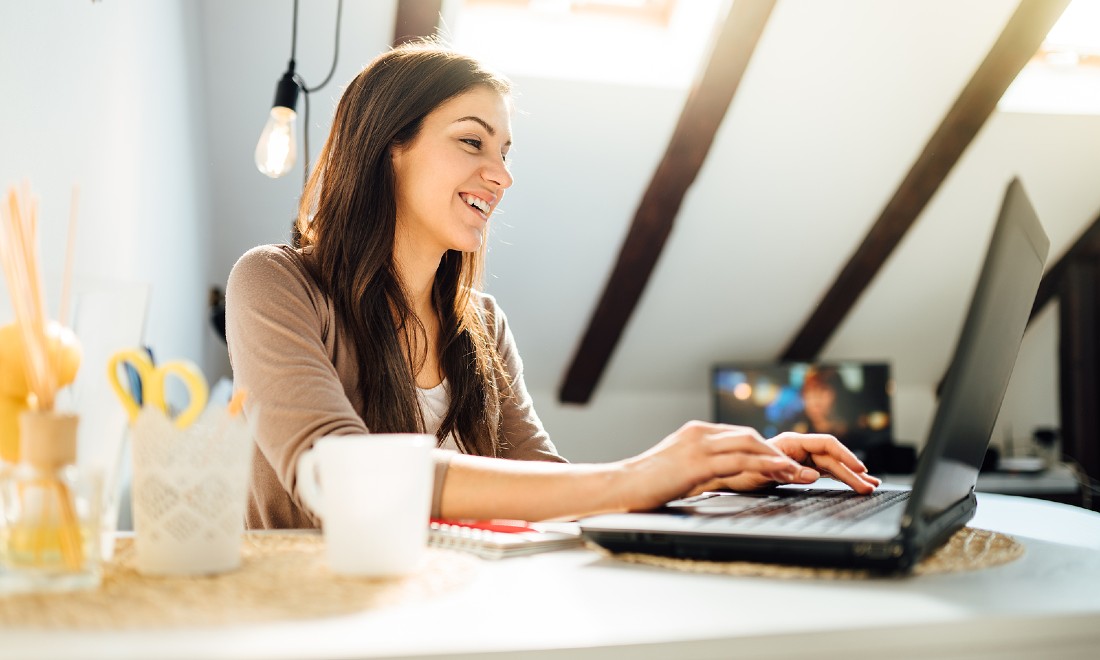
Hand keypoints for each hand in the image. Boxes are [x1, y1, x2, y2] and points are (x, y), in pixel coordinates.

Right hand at [619, 421, 811, 511]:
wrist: (619, 486)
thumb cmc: (647, 485)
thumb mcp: (679, 470)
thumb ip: (702, 467)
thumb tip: (724, 478)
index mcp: (696, 433)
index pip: (740, 436)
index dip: (767, 449)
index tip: (787, 464)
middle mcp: (700, 433)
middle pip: (749, 436)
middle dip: (778, 452)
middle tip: (802, 468)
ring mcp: (698, 445)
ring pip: (749, 445)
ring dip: (779, 460)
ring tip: (802, 473)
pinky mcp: (696, 463)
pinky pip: (738, 462)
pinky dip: (763, 467)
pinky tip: (780, 475)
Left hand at [689, 431, 880, 494]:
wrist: (719, 476)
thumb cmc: (735, 471)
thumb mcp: (758, 473)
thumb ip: (785, 472)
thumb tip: (812, 475)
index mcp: (789, 443)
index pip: (825, 444)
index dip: (845, 456)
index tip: (860, 469)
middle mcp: (796, 449)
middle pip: (832, 457)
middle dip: (852, 472)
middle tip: (870, 487)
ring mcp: (799, 459)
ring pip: (831, 466)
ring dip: (850, 476)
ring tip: (868, 487)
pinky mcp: (798, 470)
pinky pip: (824, 472)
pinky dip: (839, 478)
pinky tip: (852, 484)